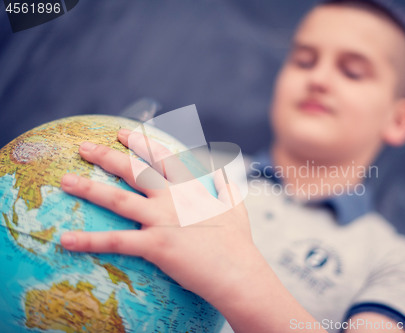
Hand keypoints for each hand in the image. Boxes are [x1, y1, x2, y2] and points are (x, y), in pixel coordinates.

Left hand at [60, 129, 326, 331]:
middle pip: (134, 171)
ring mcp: (162, 220)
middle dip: (107, 156)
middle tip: (83, 148)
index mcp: (190, 188)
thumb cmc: (238, 241)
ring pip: (118, 199)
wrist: (238, 271)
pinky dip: (89, 241)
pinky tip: (65, 239)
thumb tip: (223, 170)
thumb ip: (224, 184)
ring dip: (89, 189)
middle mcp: (172, 198)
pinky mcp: (155, 245)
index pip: (162, 158)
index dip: (141, 144)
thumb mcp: (235, 205)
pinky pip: (116, 242)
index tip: (123, 133)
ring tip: (64, 181)